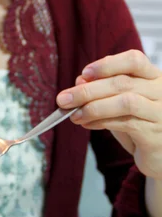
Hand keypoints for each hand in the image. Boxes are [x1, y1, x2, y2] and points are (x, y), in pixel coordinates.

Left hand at [56, 50, 161, 179]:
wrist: (159, 155)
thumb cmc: (138, 123)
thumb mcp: (118, 102)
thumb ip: (102, 90)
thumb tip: (79, 80)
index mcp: (153, 77)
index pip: (134, 60)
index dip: (107, 64)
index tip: (83, 73)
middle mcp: (161, 91)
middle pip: (122, 83)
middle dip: (88, 90)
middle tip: (64, 99)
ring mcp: (161, 113)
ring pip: (125, 102)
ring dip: (94, 107)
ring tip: (74, 115)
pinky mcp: (156, 135)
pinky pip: (126, 124)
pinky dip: (101, 122)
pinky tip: (87, 124)